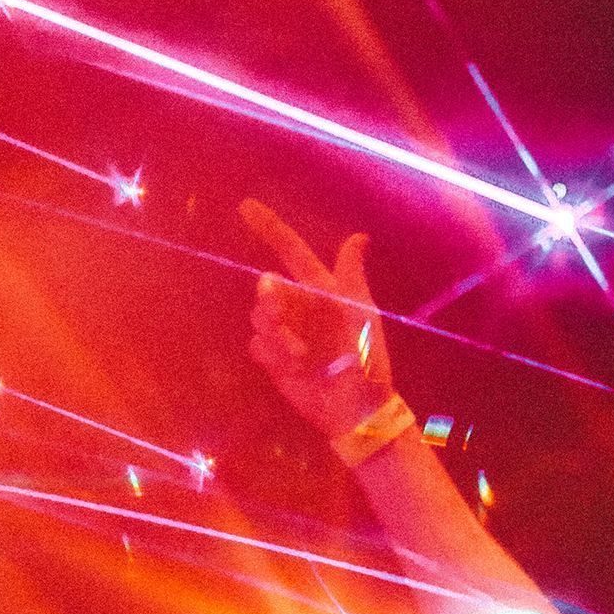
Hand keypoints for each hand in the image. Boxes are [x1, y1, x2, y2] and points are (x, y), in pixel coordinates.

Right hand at [240, 198, 393, 438]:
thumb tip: (359, 237)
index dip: (270, 228)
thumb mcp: (364, 315)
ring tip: (302, 356)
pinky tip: (295, 369)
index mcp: (322, 290)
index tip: (245, 206)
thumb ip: (352, 276)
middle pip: (267, 289)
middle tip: (280, 317)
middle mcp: (300, 306)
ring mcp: (285, 332)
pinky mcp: (274, 358)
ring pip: (259, 318)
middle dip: (270, 301)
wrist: (357, 407)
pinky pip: (258, 345)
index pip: (291, 251)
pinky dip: (273, 356)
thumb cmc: (369, 358)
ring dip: (277, 335)